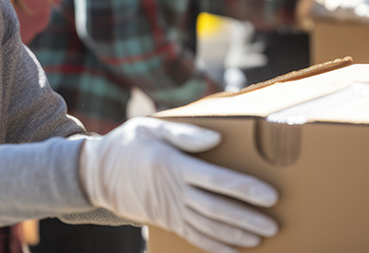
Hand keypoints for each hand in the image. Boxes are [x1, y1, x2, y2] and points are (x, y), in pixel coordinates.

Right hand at [79, 118, 277, 252]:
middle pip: (217, 208)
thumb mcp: (150, 127)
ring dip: (236, 234)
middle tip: (273, 224)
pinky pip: (193, 237)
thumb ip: (184, 133)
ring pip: (208, 227)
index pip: (217, 179)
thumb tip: (216, 139)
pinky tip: (235, 251)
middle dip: (247, 218)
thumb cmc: (127, 144)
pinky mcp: (165, 221)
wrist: (95, 173)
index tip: (269, 195)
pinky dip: (215, 247)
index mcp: (173, 164)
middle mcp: (174, 191)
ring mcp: (169, 210)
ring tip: (261, 237)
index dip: (244, 189)